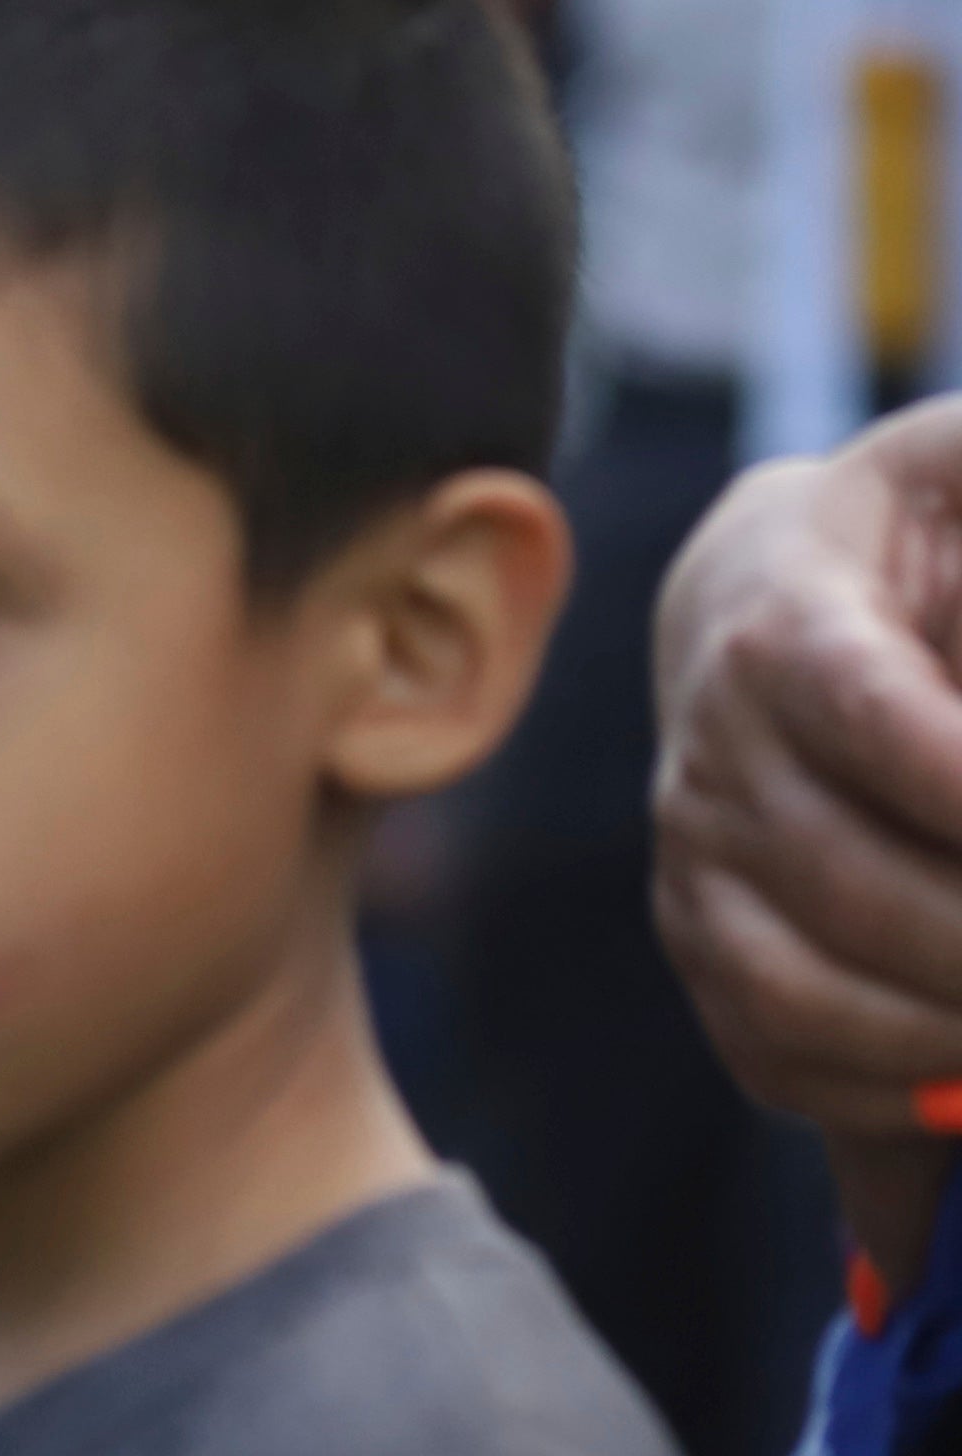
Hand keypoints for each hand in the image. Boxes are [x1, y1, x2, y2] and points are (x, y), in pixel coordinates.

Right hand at [657, 398, 961, 1217]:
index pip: (877, 720)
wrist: (759, 593)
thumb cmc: (919, 538)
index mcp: (790, 627)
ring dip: (954, 1036)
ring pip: (804, 989)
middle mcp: (715, 750)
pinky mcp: (700, 939)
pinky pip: (777, 1053)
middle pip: (857, 885)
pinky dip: (894, 1095)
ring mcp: (695, 854)